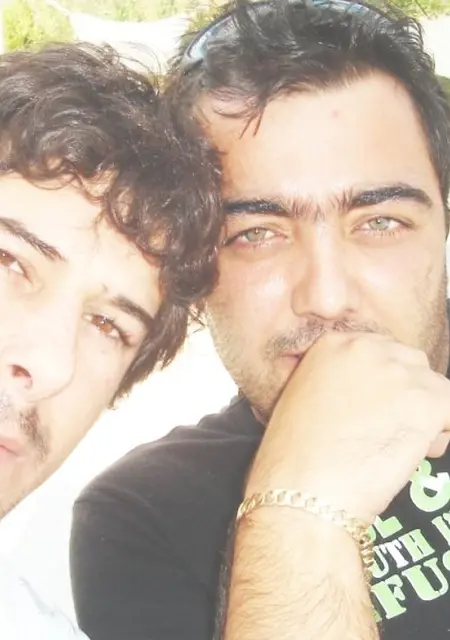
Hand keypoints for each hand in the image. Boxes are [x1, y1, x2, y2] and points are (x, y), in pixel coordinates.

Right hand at [246, 332, 449, 522]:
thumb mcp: (302, 397)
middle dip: (408, 395)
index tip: (380, 406)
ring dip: (426, 416)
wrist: (302, 490)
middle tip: (392, 428)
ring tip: (402, 447)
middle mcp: (367, 349)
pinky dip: (442, 432)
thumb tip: (368, 396)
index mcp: (333, 344)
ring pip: (434, 388)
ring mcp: (399, 374)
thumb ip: (336, 382)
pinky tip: (419, 452)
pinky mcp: (426, 402)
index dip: (384, 384)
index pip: (380, 352)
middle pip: (410, 364)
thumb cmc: (293, 456)